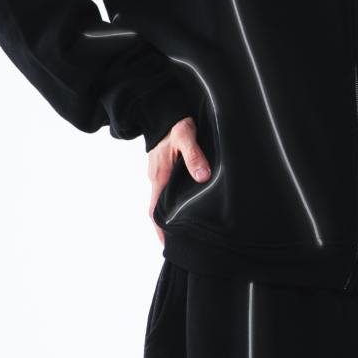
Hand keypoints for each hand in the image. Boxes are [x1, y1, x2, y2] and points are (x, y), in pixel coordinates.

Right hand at [147, 117, 210, 244]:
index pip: (155, 210)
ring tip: (183, 235)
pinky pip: (166, 193)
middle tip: (179, 247)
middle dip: (165, 231)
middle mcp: (156, 178)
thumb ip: (194, 155)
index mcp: (160, 176)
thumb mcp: (186, 136)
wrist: (163, 111)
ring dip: (168, 219)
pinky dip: (171, 206)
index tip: (168, 245)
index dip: (160, 230)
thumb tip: (202, 177)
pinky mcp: (164, 171)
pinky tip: (183, 212)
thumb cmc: (175, 123)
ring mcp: (158, 175)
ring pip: (162, 203)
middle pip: (157, 211)